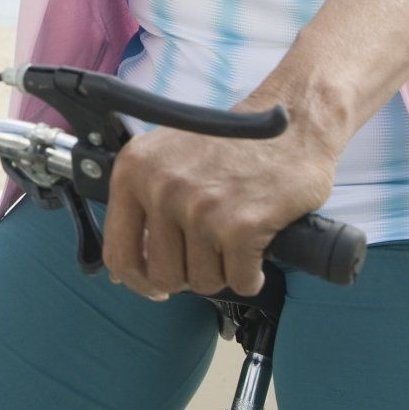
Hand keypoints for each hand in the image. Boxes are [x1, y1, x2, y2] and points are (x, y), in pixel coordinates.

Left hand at [102, 119, 336, 299]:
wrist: (291, 123)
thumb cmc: (231, 144)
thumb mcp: (166, 160)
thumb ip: (141, 207)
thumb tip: (122, 273)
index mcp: (133, 171)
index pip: (118, 254)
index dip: (138, 281)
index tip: (155, 286)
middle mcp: (161, 188)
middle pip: (164, 275)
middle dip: (190, 274)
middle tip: (209, 252)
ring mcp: (200, 207)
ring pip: (204, 282)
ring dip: (224, 271)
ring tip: (234, 238)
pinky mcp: (240, 225)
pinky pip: (241, 282)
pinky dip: (252, 275)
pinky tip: (256, 248)